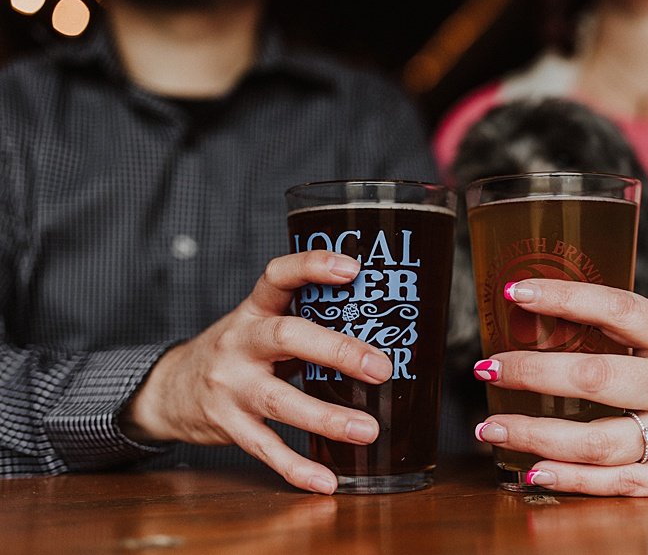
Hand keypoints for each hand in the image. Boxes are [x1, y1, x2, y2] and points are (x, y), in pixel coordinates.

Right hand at [121, 251, 392, 493]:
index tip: (352, 268)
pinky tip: (326, 480)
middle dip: (336, 351)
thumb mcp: (259, 325)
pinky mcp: (228, 425)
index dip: (311, 267)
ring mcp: (230, 386)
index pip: (277, 276)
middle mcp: (239, 344)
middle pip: (286, 337)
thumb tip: (379, 325)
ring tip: (368, 429)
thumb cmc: (235, 353)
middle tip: (381, 367)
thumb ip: (304, 323)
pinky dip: (296, 467)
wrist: (168, 390)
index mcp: (253, 311)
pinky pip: (264, 448)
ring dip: (327, 417)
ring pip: (279, 400)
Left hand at [472, 279, 647, 495]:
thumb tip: (554, 322)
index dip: (566, 298)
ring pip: (601, 441)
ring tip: (492, 424)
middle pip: (598, 379)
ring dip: (537, 433)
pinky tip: (533, 471)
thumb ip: (633, 336)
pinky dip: (574, 480)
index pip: (619, 310)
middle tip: (484, 365)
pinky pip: (622, 484)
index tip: (515, 291)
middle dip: (533, 372)